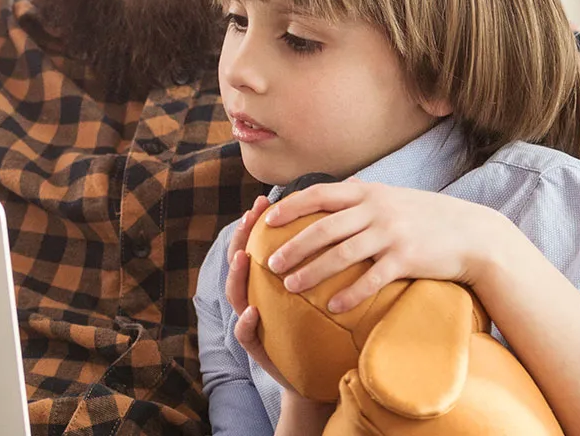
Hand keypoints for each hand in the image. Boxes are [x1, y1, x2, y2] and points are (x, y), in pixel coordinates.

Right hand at [225, 195, 342, 432]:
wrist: (324, 379)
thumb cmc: (325, 332)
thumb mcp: (324, 295)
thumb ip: (324, 266)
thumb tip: (344, 226)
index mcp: (269, 284)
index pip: (258, 247)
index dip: (256, 224)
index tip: (264, 201)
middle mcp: (255, 298)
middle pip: (238, 263)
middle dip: (241, 238)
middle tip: (251, 217)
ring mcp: (253, 323)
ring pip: (235, 295)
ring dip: (237, 275)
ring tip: (244, 257)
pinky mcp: (258, 350)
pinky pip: (245, 334)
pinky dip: (246, 322)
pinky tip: (253, 310)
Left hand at [260, 179, 513, 312]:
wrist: (475, 234)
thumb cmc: (427, 217)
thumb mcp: (393, 197)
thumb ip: (364, 196)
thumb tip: (336, 190)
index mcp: (368, 193)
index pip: (319, 195)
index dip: (291, 207)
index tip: (266, 221)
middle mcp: (376, 210)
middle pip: (323, 228)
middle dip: (292, 246)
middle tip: (270, 264)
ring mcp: (391, 234)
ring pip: (341, 254)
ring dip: (312, 271)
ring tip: (290, 286)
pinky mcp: (407, 259)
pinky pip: (372, 279)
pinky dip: (350, 294)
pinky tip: (333, 308)